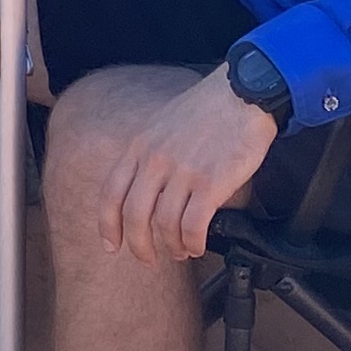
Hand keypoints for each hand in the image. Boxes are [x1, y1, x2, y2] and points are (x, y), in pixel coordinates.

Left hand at [100, 70, 282, 264]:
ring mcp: (182, 172)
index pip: (111, 194)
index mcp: (140, 147)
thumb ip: (148, 155)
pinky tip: (198, 245)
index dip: (108, 225)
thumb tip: (144, 189)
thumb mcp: (161, 125)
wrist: (242, 93)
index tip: (111, 244)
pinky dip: (193, 243)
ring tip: (182, 250)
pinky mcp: (211, 182)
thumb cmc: (207, 109)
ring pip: (165, 225)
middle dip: (139, 246)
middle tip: (149, 258)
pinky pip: (193, 226)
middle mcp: (155, 161)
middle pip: (135, 216)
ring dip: (172, 246)